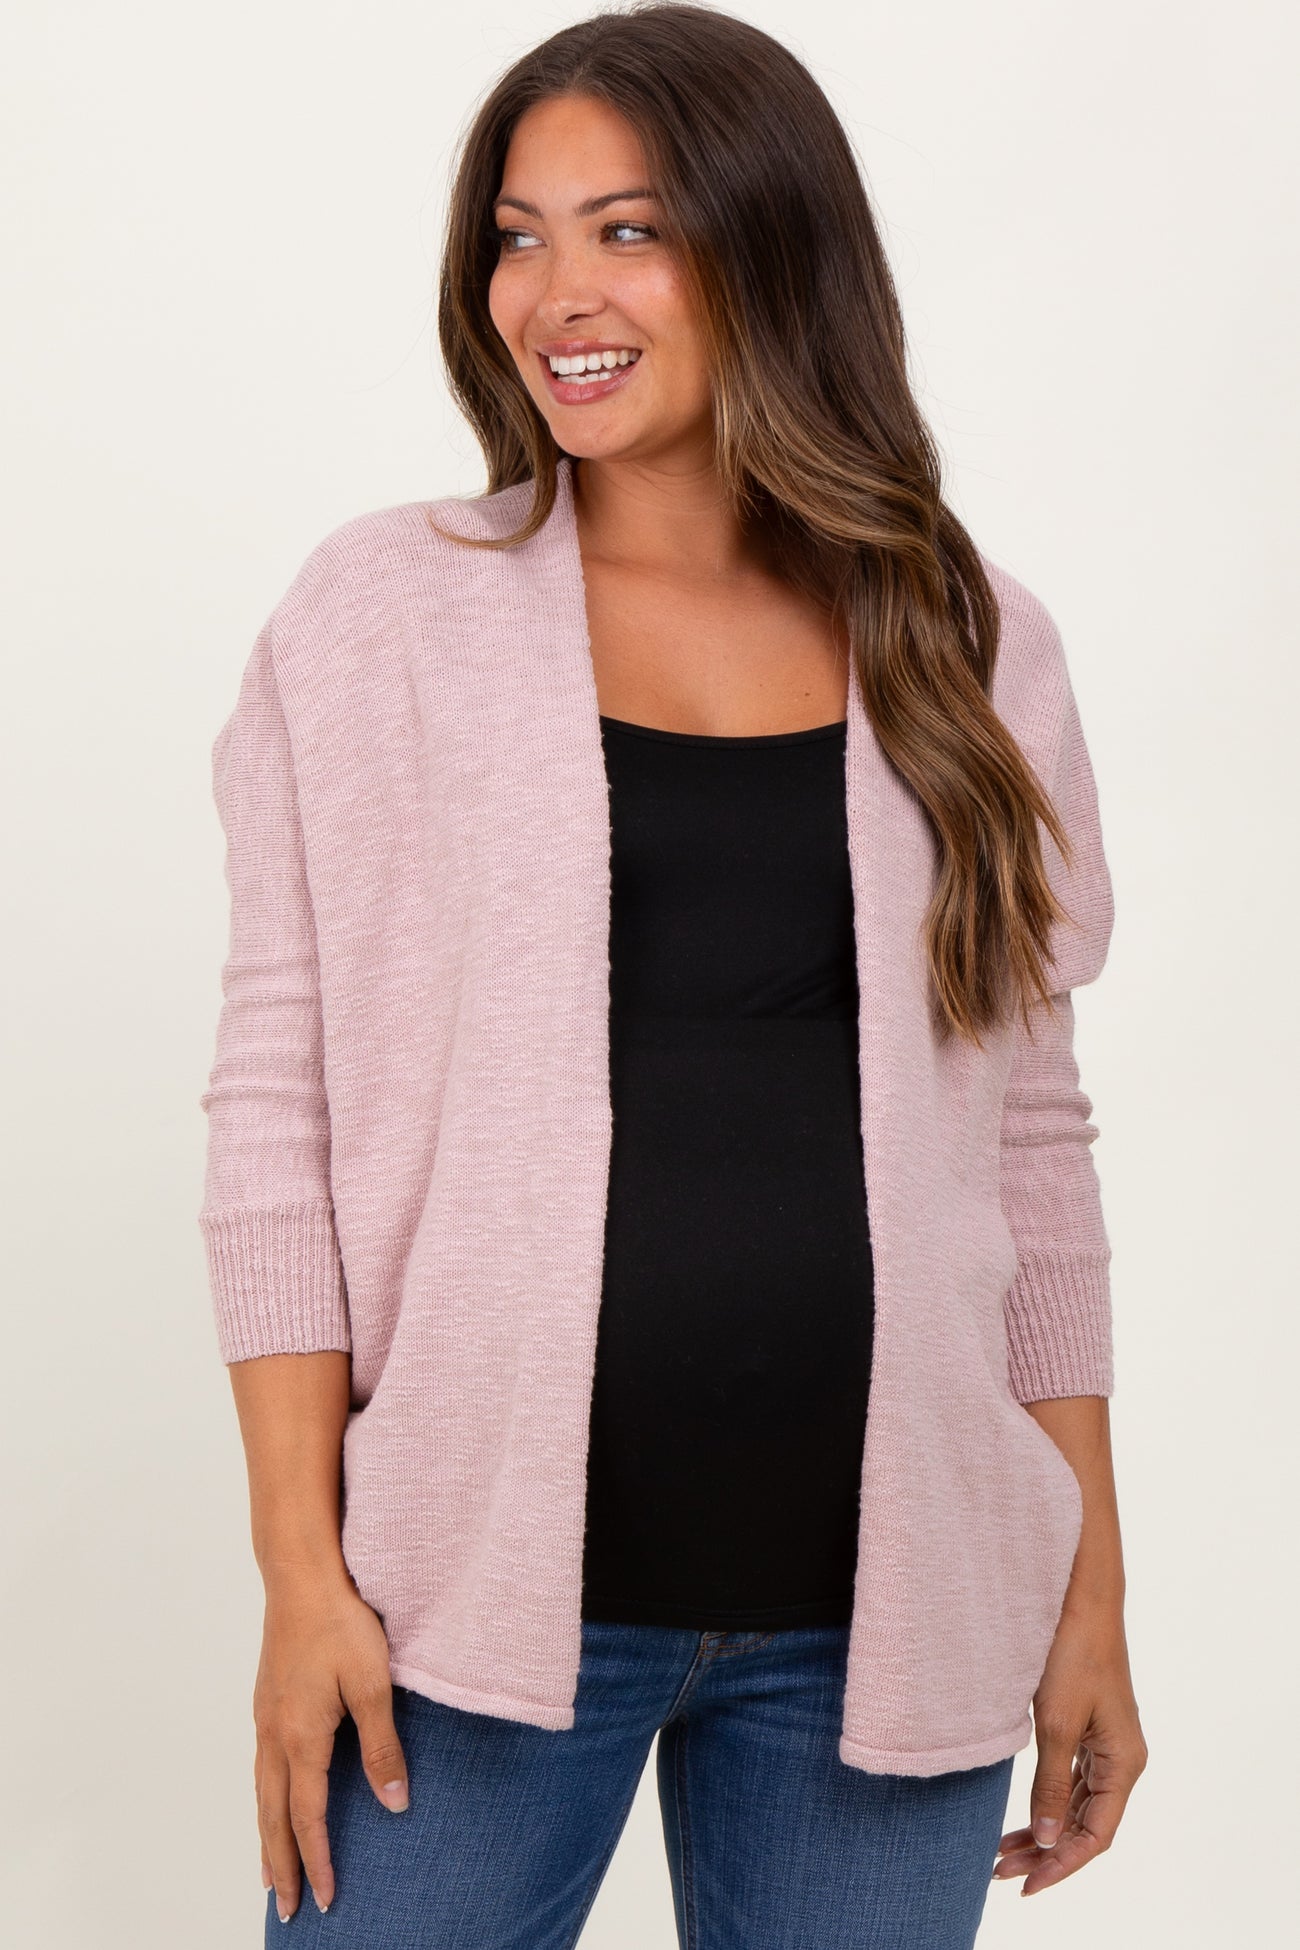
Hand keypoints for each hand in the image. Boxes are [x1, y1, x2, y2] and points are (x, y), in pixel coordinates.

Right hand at [253, 1572, 410, 1921]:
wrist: (302, 1575)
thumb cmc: (341, 1623)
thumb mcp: (373, 1683)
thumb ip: (382, 1745)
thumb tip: (394, 1802)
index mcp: (301, 1737)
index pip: (308, 1816)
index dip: (318, 1860)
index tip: (326, 1898)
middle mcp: (274, 1734)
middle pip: (273, 1816)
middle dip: (281, 1865)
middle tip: (286, 1909)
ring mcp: (265, 1716)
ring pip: (261, 1793)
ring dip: (266, 1837)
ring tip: (270, 1872)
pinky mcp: (266, 1699)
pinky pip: (260, 1767)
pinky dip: (264, 1801)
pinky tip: (271, 1801)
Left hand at [993, 1598, 1146, 1895]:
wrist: (1079, 1597)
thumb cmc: (1073, 1653)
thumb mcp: (1057, 1724)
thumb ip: (1051, 1785)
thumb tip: (1048, 1841)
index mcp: (1124, 1763)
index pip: (1096, 1835)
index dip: (1062, 1865)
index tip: (1026, 1885)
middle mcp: (1121, 1758)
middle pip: (1085, 1824)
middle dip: (1046, 1852)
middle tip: (1001, 1871)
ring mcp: (1105, 1742)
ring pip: (1076, 1803)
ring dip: (1044, 1829)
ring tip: (1003, 1852)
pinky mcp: (1088, 1726)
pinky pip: (1071, 1779)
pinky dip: (1047, 1801)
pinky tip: (1024, 1816)